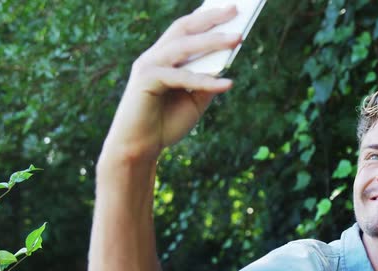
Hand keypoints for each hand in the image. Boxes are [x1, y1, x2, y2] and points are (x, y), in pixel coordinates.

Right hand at [103, 5, 241, 161]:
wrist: (140, 149)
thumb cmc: (165, 124)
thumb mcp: (194, 102)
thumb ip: (206, 83)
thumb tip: (226, 65)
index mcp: (164, 58)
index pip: (186, 30)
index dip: (207, 17)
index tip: (230, 9)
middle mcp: (154, 57)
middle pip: (184, 28)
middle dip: (210, 18)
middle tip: (235, 9)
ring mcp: (148, 66)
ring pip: (183, 46)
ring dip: (212, 41)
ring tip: (237, 38)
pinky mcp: (146, 81)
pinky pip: (182, 77)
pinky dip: (205, 80)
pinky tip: (227, 84)